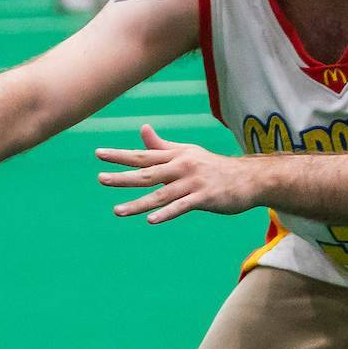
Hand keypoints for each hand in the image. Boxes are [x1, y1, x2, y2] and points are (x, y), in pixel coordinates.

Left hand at [96, 124, 262, 223]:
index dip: (120, 155)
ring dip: (138, 203)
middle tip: (100, 179)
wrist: (248, 178)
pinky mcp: (205, 198)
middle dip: (122, 177)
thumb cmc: (213, 167)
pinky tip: (150, 220)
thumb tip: (142, 128)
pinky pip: (182, 206)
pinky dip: (166, 213)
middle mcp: (181, 166)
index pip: (143, 155)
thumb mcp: (187, 152)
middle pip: (147, 172)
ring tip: (117, 211)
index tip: (98, 154)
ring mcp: (192, 182)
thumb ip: (161, 145)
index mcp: (175, 156)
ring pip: (160, 194)